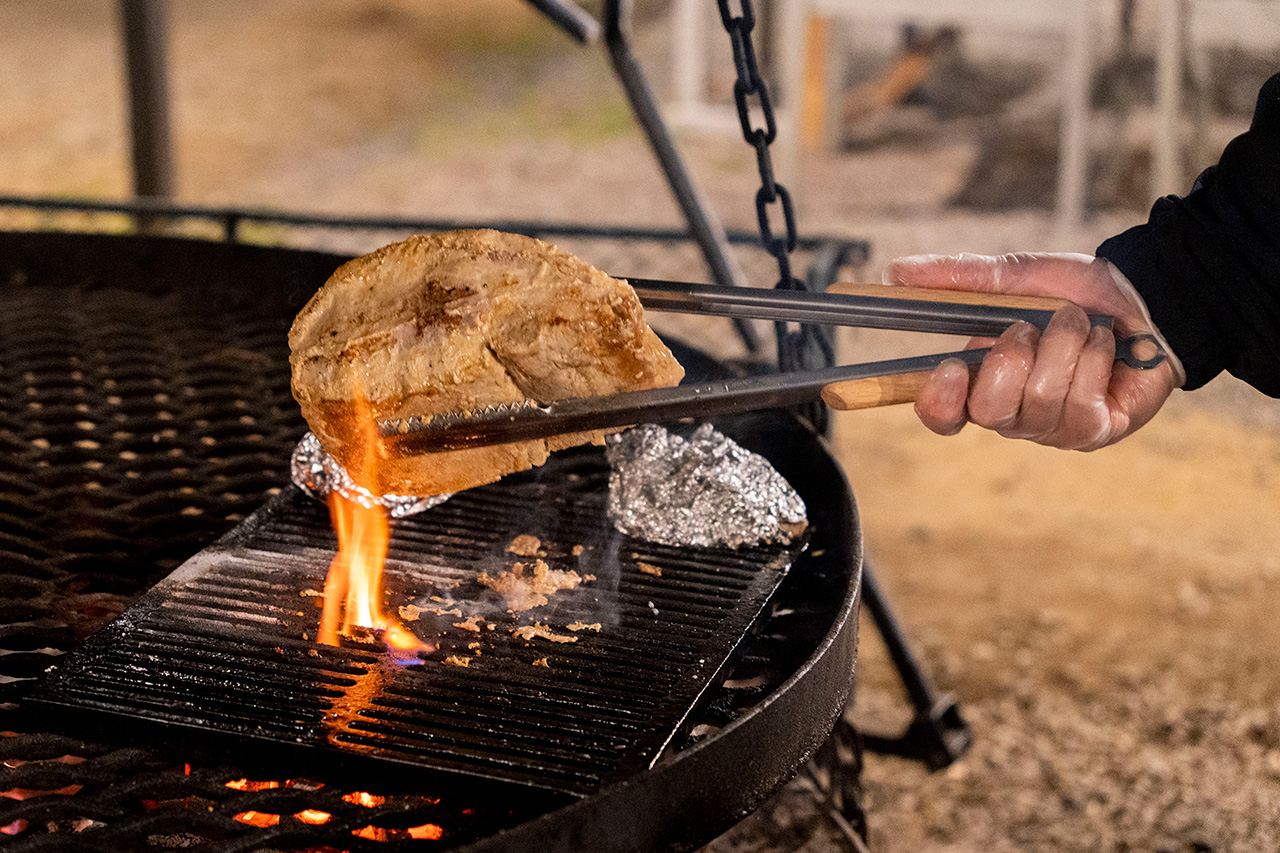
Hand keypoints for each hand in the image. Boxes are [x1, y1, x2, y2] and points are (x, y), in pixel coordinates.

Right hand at [883, 252, 1184, 450]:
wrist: (1142, 296)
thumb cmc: (1072, 292)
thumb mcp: (1011, 277)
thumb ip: (955, 277)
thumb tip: (895, 272)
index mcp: (979, 382)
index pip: (941, 415)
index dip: (938, 401)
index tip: (950, 367)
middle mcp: (1010, 414)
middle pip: (989, 410)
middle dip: (1013, 358)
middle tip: (1030, 325)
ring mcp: (1051, 428)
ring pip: (1040, 400)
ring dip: (1063, 345)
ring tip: (1079, 323)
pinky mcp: (1092, 431)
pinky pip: (1080, 401)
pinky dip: (1093, 357)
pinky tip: (1105, 343)